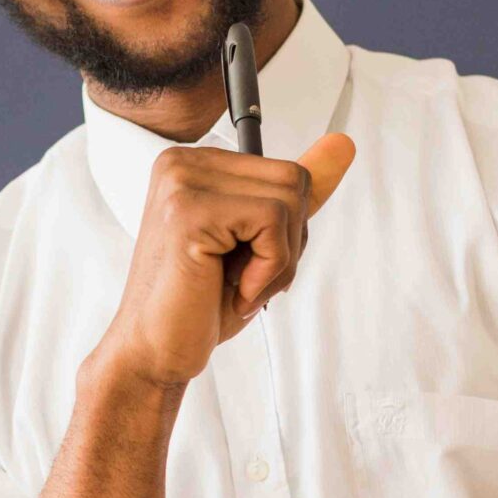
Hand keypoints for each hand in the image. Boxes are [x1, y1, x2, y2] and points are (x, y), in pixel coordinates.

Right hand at [91, 133, 356, 389]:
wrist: (155, 352)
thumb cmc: (200, 304)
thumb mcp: (260, 243)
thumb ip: (294, 195)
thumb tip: (342, 145)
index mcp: (195, 165)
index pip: (286, 174)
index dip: (285, 232)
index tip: (244, 265)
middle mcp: (183, 162)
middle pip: (293, 180)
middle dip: (287, 243)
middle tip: (245, 280)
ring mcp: (182, 182)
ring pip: (288, 199)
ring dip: (280, 260)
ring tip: (240, 287)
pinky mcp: (189, 210)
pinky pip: (272, 222)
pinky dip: (269, 270)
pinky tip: (236, 291)